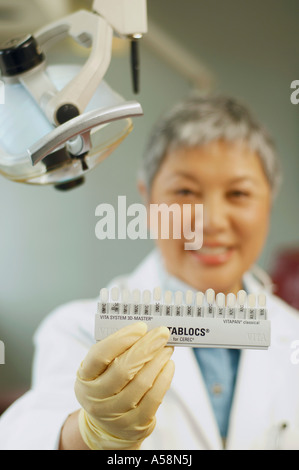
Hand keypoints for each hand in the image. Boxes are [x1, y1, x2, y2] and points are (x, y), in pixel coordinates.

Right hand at [74, 322, 174, 449]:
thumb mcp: (101, 368)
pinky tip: (168, 365)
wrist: (107, 424)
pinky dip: (164, 379)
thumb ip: (116, 350)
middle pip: (123, 369)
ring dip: (158, 361)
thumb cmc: (107, 383)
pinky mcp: (134, 425)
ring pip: (141, 383)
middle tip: (162, 333)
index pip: (99, 355)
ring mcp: (114, 414)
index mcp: (85, 377)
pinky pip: (153, 399)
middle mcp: (96, 398)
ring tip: (167, 348)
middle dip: (146, 348)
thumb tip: (145, 331)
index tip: (141, 327)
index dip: (121, 339)